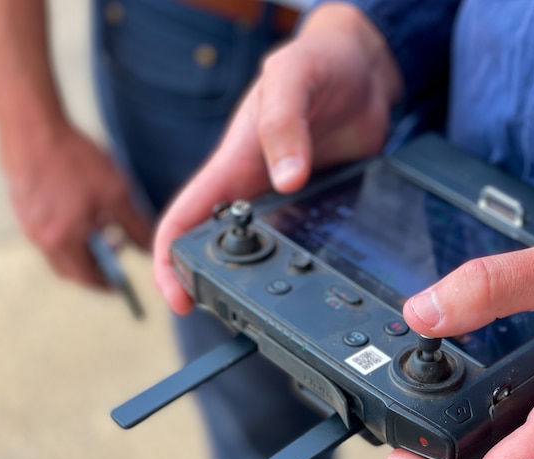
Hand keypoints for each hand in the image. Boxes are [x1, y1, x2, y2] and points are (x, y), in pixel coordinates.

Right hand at [4, 124, 150, 287]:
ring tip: (103, 231)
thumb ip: (135, 227)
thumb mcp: (117, 194)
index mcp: (64, 241)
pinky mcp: (23, 209)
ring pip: (58, 252)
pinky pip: (47, 234)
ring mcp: (28, 224)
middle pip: (70, 269)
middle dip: (94, 270)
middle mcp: (41, 239)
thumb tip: (150, 250)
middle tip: (114, 261)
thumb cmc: (75, 160)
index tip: (121, 286)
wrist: (34, 128)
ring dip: (81, 250)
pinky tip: (82, 213)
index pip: (87, 278)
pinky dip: (67, 235)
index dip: (107, 284)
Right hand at [153, 4, 401, 313]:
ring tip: (280, 315)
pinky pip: (306, 243)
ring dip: (264, 282)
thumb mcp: (293, 78)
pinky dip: (306, 265)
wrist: (365, 70)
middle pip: (219, 246)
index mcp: (234, 162)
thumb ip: (283, 123)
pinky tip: (322, 284)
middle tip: (234, 319)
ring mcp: (286, 200)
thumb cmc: (319, 63)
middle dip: (214, 284)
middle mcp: (255, 187)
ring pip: (266, 252)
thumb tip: (285, 179)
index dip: (168, 260)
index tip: (175, 297)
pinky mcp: (319, 206)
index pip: (186, 215)